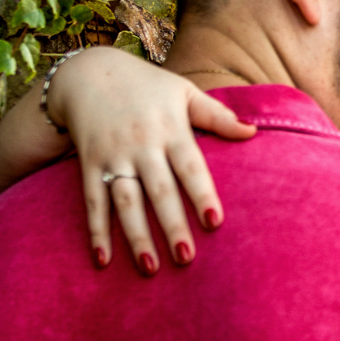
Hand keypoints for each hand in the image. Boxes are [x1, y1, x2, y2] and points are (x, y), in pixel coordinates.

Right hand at [47, 47, 255, 273]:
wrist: (87, 73)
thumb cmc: (147, 86)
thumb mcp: (184, 92)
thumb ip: (217, 116)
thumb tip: (252, 131)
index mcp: (170, 129)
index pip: (190, 167)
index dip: (202, 195)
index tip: (214, 223)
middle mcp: (142, 145)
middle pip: (159, 191)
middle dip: (172, 225)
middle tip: (186, 259)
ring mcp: (113, 157)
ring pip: (125, 202)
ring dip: (136, 236)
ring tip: (150, 267)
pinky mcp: (89, 165)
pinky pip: (93, 202)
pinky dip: (96, 232)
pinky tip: (103, 260)